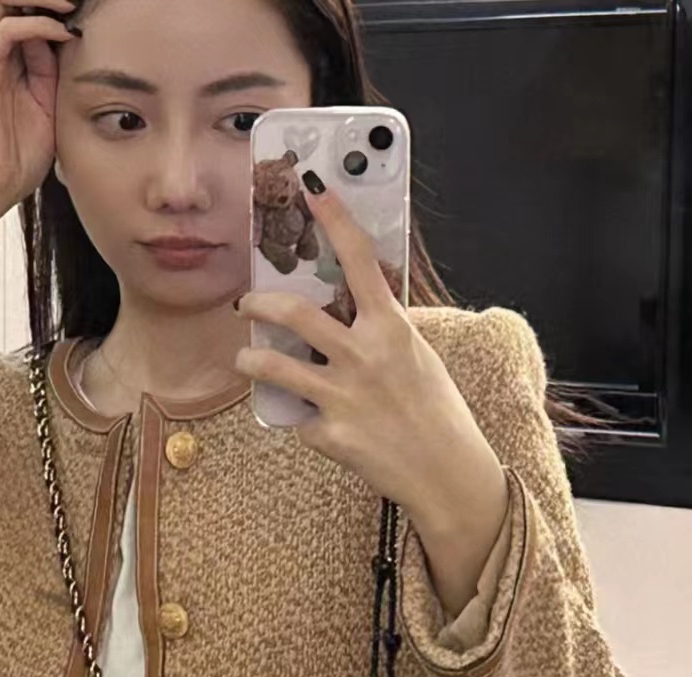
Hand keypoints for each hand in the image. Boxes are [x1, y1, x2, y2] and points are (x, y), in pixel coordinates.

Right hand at [0, 0, 81, 224]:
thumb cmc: (21, 153)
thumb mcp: (49, 101)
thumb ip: (52, 67)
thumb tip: (67, 35)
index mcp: (2, 52)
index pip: (17, 3)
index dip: (47, 2)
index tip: (81, 8)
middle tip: (73, 1)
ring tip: (68, 6)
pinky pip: (6, 30)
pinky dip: (38, 25)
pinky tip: (63, 34)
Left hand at [233, 175, 507, 550]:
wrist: (446, 473)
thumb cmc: (437, 413)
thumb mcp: (418, 358)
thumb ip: (384, 332)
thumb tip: (355, 311)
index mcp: (391, 329)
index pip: (359, 260)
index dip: (335, 219)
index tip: (313, 187)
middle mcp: (363, 356)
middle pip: (295, 312)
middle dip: (260, 302)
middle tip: (245, 303)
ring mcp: (342, 397)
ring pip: (273, 366)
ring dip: (250, 358)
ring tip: (244, 358)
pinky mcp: (328, 435)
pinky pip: (298, 418)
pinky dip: (301, 419)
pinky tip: (315, 426)